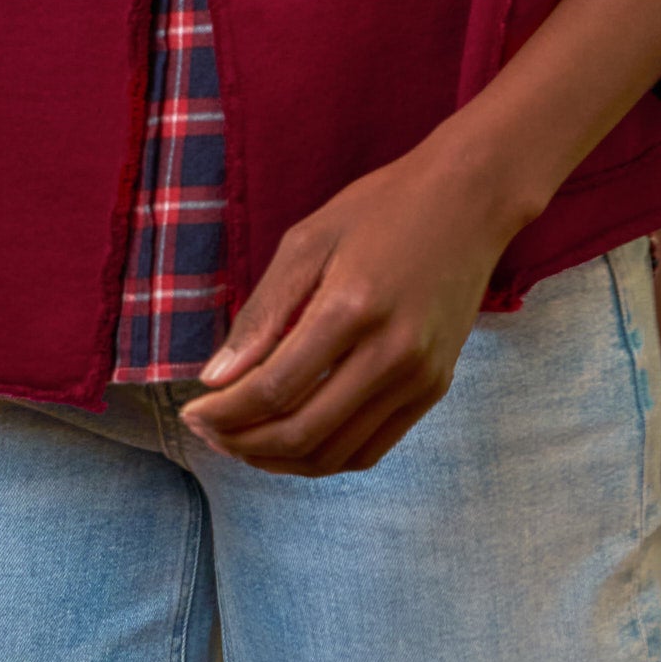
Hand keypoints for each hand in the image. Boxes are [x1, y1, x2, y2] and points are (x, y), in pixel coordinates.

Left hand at [178, 133, 523, 477]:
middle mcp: (391, 352)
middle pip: (301, 433)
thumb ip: (262, 314)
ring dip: (278, 460)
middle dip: (241, 443)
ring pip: (334, 454)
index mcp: (352, 307)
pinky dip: (324, 457)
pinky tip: (291, 440)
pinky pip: (370, 450)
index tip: (191, 410)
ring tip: (241, 441)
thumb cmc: (383, 209)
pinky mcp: (434, 388)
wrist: (469, 201)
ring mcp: (419, 377)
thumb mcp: (308, 241)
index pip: (274, 388)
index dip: (223, 412)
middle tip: (208, 431)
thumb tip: (215, 379)